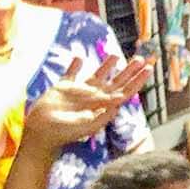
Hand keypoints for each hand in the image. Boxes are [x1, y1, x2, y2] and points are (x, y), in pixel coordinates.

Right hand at [23, 56, 149, 153]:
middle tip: (141, 59)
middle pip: (116, 81)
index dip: (137, 80)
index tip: (148, 69)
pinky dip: (74, 66)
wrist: (42, 133)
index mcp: (103, 106)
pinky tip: (79, 58)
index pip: (125, 90)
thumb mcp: (87, 125)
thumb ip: (103, 114)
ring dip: (107, 65)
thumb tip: (119, 103)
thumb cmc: (64, 133)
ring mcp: (79, 92)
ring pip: (97, 75)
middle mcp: (94, 97)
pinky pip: (71, 74)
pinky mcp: (62, 88)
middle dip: (129, 71)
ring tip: (116, 55)